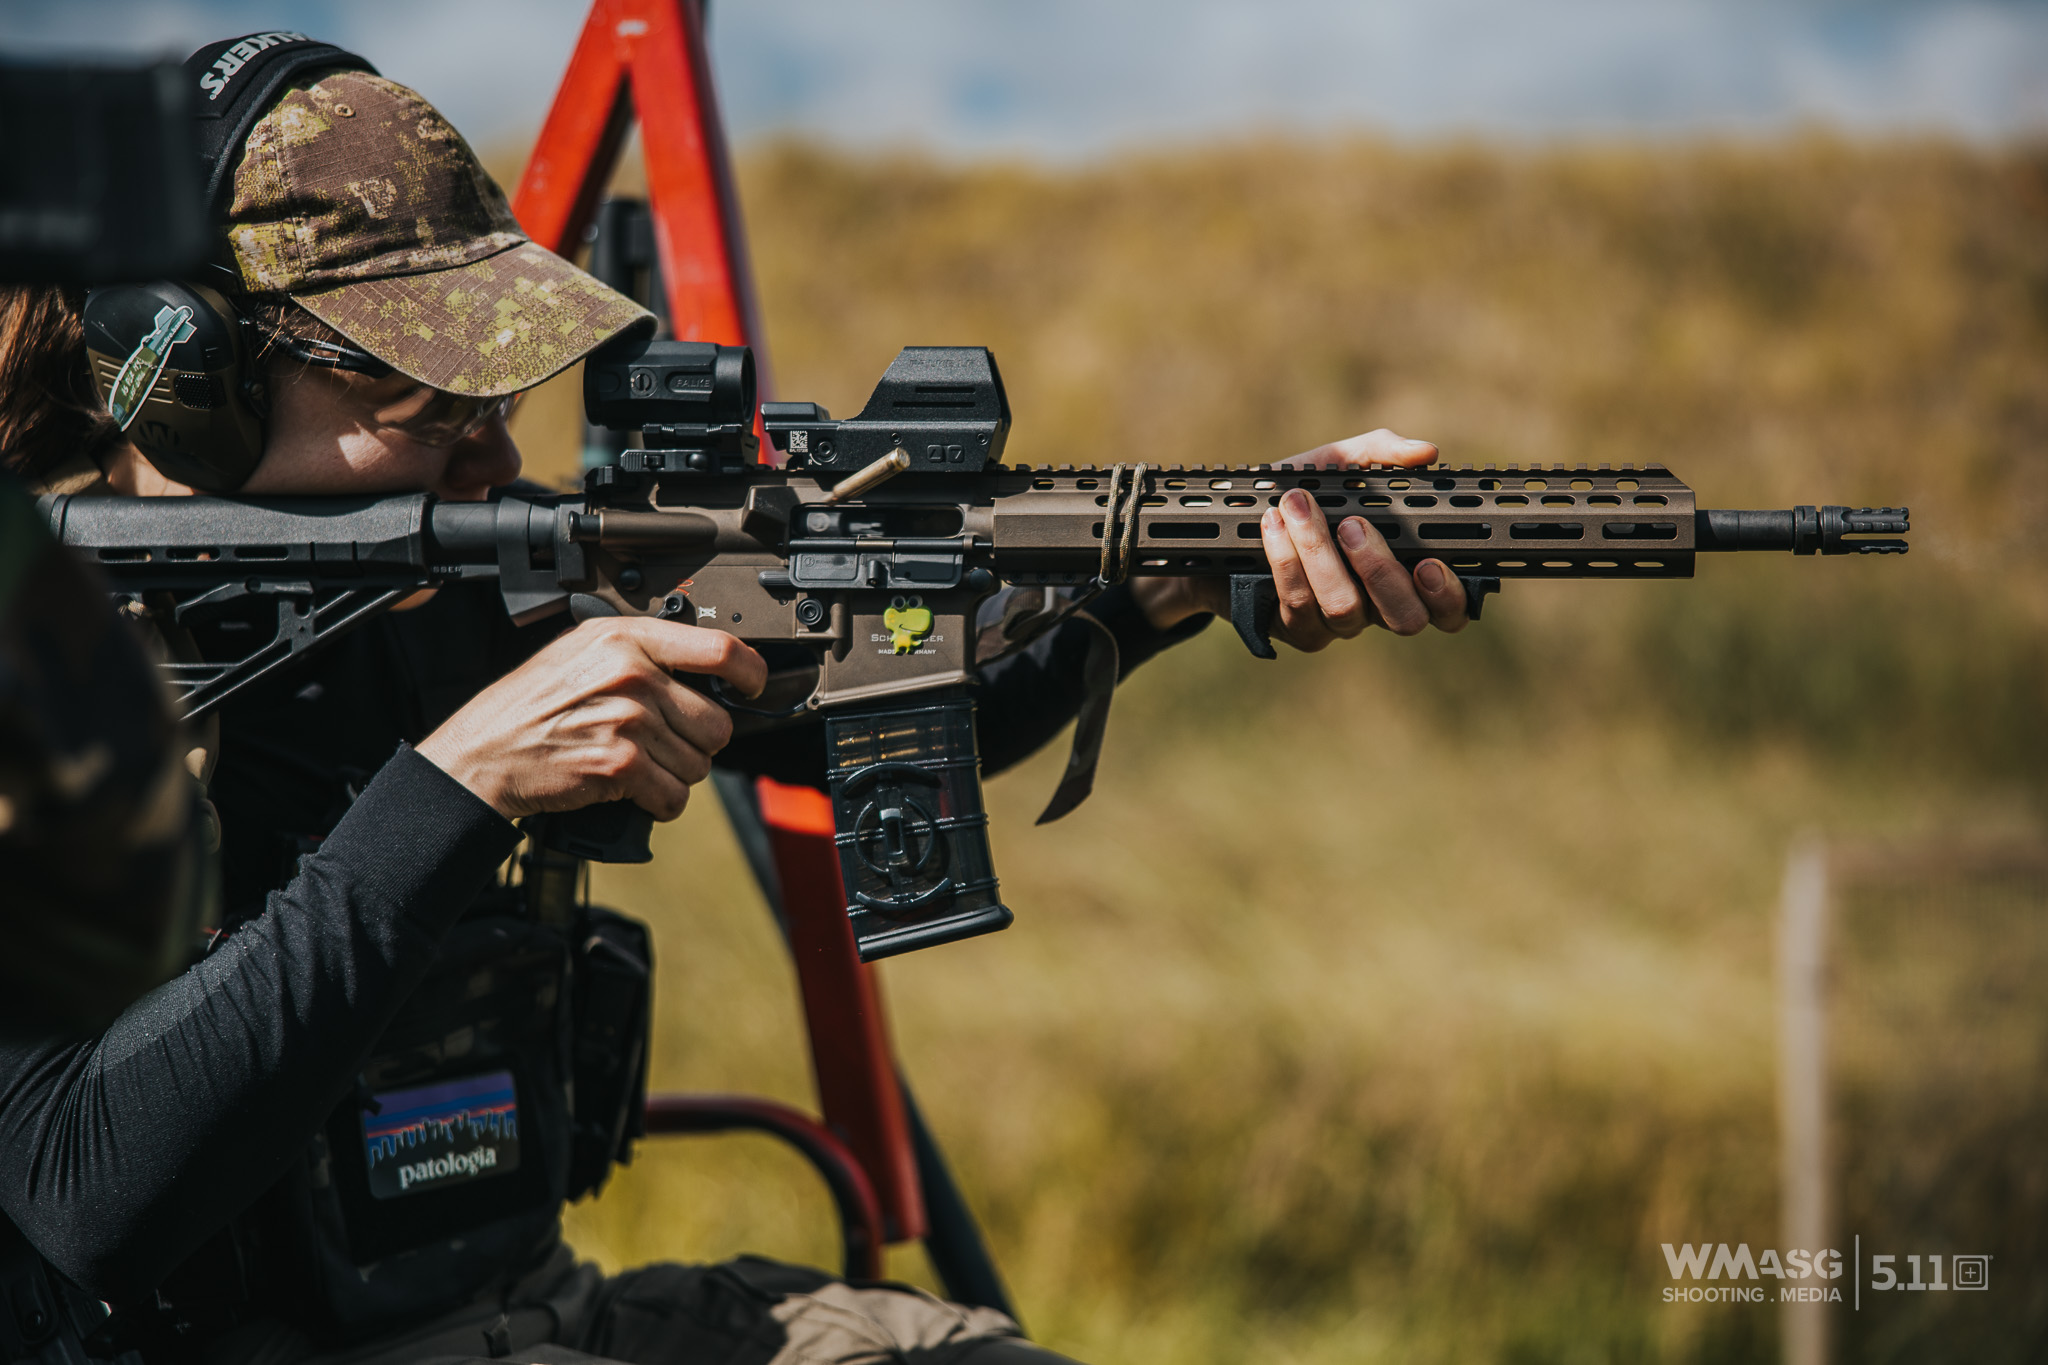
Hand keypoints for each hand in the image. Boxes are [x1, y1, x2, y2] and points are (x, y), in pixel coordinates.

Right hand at [416, 617, 766, 821]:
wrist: (481, 755)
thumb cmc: (528, 707)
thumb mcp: (580, 654)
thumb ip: (641, 654)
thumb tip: (706, 670)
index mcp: (624, 638)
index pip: (720, 649)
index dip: (751, 673)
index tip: (753, 686)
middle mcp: (631, 673)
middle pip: (717, 721)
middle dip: (697, 743)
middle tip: (662, 745)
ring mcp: (628, 719)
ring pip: (699, 764)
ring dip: (675, 775)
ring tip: (636, 765)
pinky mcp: (621, 764)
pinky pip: (675, 796)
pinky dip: (659, 804)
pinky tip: (633, 791)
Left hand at [1133, 429, 1470, 646]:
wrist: (1230, 525)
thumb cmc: (1298, 494)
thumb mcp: (1336, 464)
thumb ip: (1380, 454)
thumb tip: (1426, 452)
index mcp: (1403, 571)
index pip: (1447, 606)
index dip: (1448, 594)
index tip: (1429, 562)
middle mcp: (1377, 606)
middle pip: (1405, 618)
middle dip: (1382, 571)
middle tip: (1354, 526)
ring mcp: (1336, 624)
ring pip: (1344, 608)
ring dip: (1320, 554)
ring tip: (1299, 508)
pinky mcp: (1295, 630)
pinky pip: (1297, 605)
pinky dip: (1284, 560)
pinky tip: (1272, 524)